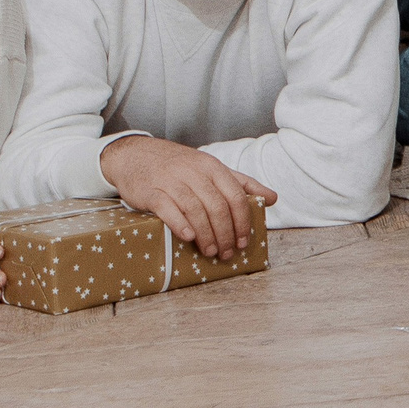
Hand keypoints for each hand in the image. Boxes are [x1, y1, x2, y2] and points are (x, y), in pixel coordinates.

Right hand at [99, 136, 276, 258]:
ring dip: (206, 234)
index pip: (236, 196)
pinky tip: (188, 237)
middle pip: (218, 206)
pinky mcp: (151, 191)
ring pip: (196, 209)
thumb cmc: (179, 166)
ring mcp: (172, 181)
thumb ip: (242, 183)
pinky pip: (167, 208)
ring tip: (211, 251)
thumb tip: (273, 198)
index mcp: (213, 167)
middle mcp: (195, 172)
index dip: (243, 221)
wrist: (135, 155)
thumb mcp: (212, 168)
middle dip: (226, 233)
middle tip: (227, 252)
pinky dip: (180, 224)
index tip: (244, 241)